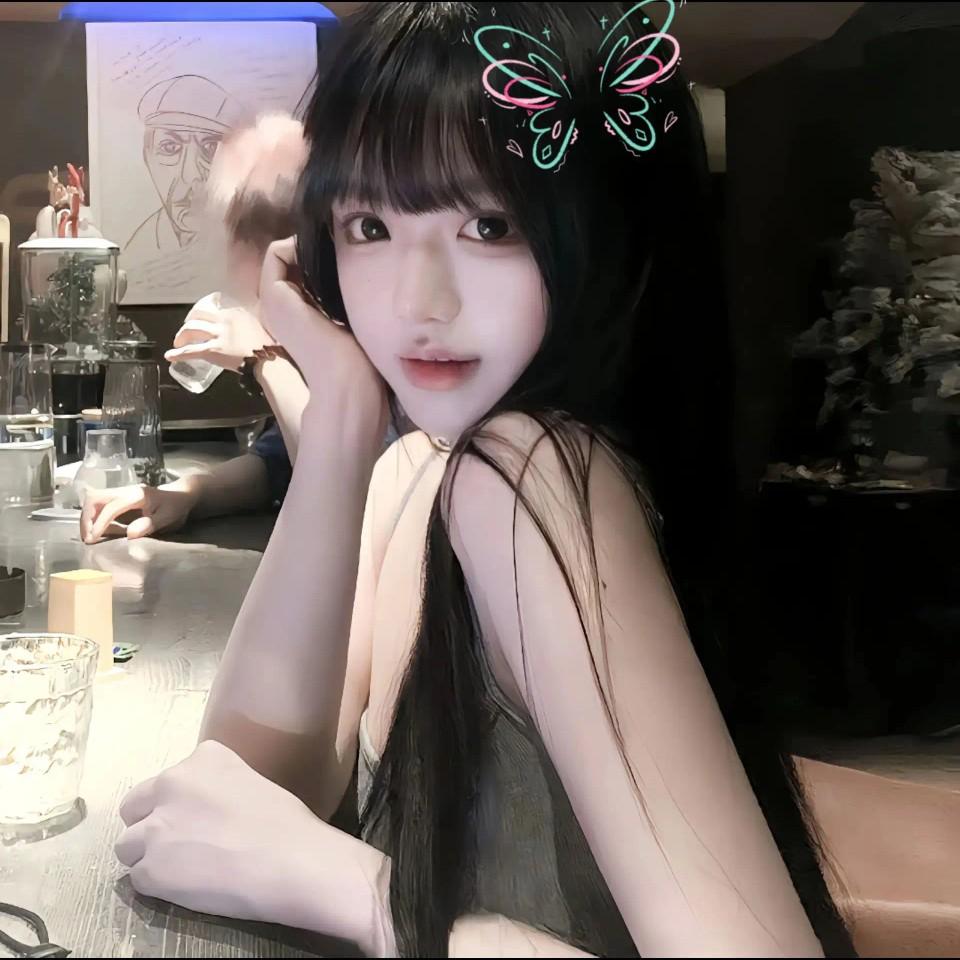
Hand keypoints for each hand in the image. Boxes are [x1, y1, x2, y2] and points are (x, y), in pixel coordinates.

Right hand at [80, 476, 202, 543]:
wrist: (180, 497)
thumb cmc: (175, 508)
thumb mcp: (168, 518)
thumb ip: (150, 524)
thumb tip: (130, 533)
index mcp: (137, 495)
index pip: (111, 507)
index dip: (100, 523)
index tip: (93, 539)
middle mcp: (126, 490)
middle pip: (94, 498)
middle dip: (86, 518)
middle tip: (88, 538)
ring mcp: (120, 493)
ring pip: (93, 500)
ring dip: (87, 518)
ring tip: (90, 536)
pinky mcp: (118, 499)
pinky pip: (99, 505)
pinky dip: (93, 518)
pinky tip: (96, 531)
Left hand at [115, 740, 383, 945]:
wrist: (290, 860)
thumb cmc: (284, 822)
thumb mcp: (248, 782)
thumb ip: (214, 789)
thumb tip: (203, 812)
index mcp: (201, 759)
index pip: (164, 782)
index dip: (177, 804)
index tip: (197, 819)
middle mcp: (170, 785)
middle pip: (133, 809)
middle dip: (150, 826)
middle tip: (180, 845)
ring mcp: (156, 828)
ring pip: (128, 846)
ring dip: (150, 857)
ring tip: (183, 870)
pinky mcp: (150, 869)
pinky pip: (138, 878)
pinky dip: (157, 885)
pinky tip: (188, 886)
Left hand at [164, 293, 272, 372]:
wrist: (270, 358)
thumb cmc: (271, 343)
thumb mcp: (266, 321)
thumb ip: (259, 316)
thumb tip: (260, 313)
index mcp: (236, 311)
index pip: (214, 303)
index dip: (206, 307)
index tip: (204, 312)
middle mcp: (223, 319)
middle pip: (198, 314)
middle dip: (189, 320)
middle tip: (186, 328)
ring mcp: (217, 334)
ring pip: (191, 329)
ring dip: (181, 335)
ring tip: (178, 342)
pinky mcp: (213, 350)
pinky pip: (191, 350)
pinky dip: (178, 354)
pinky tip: (170, 356)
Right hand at [259, 238, 386, 434]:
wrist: (347, 380)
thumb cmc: (358, 360)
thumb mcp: (349, 322)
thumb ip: (342, 300)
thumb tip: (355, 272)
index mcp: (295, 320)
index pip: (297, 276)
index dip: (316, 260)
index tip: (342, 255)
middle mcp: (279, 310)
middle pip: (288, 265)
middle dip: (312, 251)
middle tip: (339, 248)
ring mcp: (272, 302)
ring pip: (281, 257)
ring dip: (305, 246)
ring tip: (333, 248)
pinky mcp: (273, 294)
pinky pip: (274, 253)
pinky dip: (295, 243)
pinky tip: (322, 250)